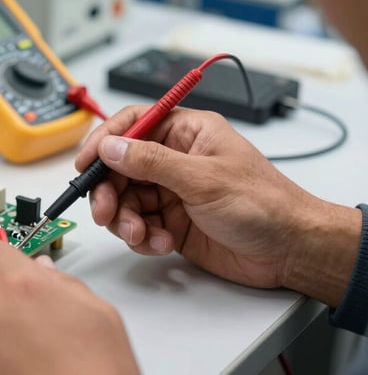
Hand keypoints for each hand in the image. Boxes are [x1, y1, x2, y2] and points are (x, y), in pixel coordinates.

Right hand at [76, 105, 358, 304]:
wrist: (289, 250)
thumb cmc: (263, 204)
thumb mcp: (203, 179)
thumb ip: (152, 162)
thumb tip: (112, 147)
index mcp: (187, 134)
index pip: (133, 124)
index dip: (105, 141)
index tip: (86, 162)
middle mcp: (175, 160)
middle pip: (121, 168)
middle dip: (109, 191)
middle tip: (105, 211)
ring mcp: (172, 192)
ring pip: (125, 201)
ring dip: (125, 220)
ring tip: (140, 235)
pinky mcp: (171, 222)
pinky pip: (139, 226)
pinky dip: (142, 237)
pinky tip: (160, 244)